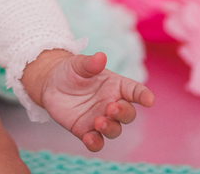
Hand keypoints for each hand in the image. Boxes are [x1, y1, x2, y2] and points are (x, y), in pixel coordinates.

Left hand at [31, 51, 153, 152]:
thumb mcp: (78, 64)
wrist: (50, 83)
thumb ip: (90, 63)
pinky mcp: (85, 130)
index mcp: (116, 86)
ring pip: (114, 129)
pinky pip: (95, 141)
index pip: (135, 91)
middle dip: (123, 113)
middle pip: (127, 114)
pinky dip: (95, 143)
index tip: (149, 100)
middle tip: (111, 108)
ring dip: (110, 128)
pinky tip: (89, 138)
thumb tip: (101, 57)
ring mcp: (100, 119)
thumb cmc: (70, 71)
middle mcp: (111, 104)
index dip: (144, 96)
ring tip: (98, 121)